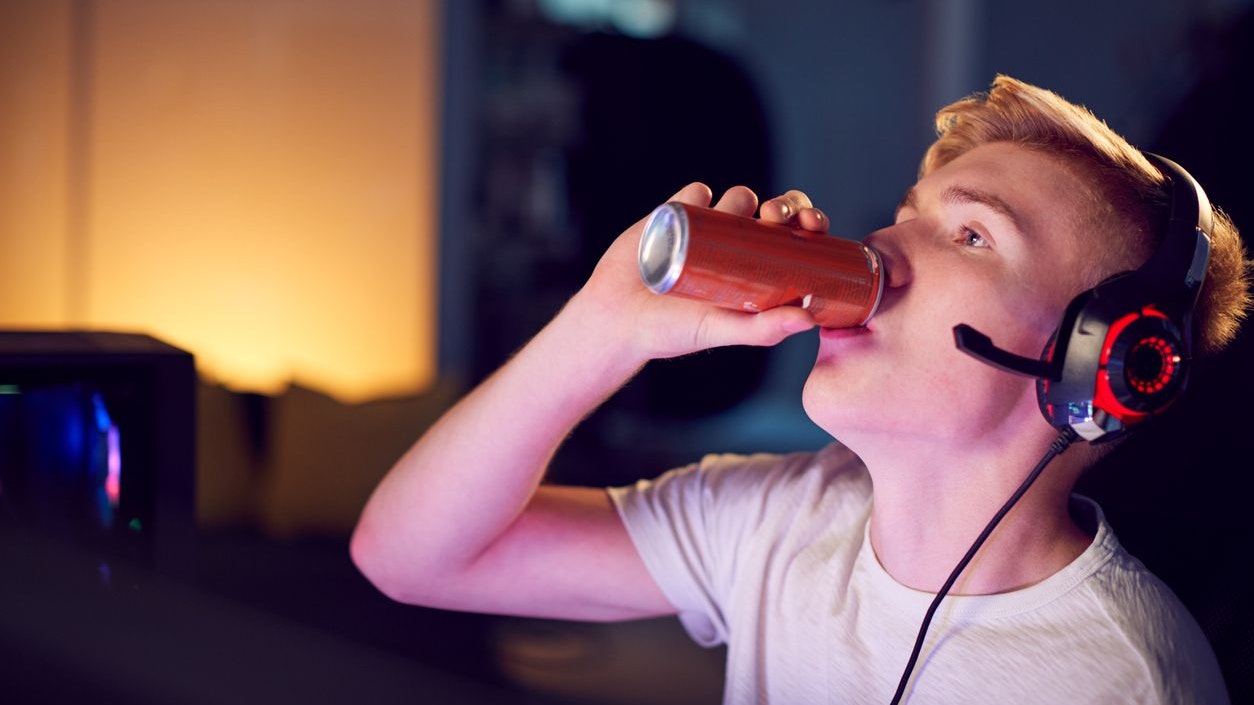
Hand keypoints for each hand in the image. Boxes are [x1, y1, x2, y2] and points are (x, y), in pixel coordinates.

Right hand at [571, 184, 822, 362]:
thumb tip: (809, 320)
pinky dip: (701, 192)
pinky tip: (700, 205)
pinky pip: (696, 192)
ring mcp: (708, 228)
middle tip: (773, 218)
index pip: (798, 240)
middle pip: (775, 212)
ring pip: (739, 198)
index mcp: (759, 273)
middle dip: (783, 206)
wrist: (614, 318)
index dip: (810, 225)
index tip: (809, 226)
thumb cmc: (669, 333)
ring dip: (744, 198)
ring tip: (735, 215)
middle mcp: (738, 247)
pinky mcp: (675, 214)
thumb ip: (761, 330)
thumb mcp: (719, 330)